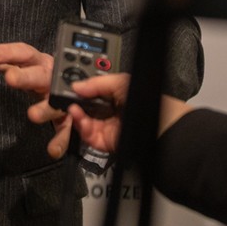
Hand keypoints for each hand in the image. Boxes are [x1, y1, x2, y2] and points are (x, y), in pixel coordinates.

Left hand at [0, 37, 71, 158]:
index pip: (23, 52)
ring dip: (45, 109)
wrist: (74, 83)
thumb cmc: (37, 71)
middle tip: (10, 78)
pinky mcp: (67, 118)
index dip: (8, 52)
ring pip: (55, 103)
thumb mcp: (16, 63)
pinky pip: (66, 130)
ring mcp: (61, 97)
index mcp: (38, 61)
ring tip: (32, 115)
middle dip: (27, 77)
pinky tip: (53, 151)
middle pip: (40, 75)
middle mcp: (51, 77)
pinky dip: (61, 140)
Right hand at [67, 74, 192, 153]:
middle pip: (85, 109)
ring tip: (72, 108)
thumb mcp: (120, 82)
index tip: (69, 88)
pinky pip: (88, 136)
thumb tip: (76, 86)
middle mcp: (111, 112)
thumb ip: (96, 83)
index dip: (80, 91)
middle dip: (74, 104)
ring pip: (84, 123)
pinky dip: (81, 127)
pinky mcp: (107, 142)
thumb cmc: (148, 102)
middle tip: (66, 98)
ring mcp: (108, 127)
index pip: (92, 93)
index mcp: (116, 96)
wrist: (160, 126)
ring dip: (75, 115)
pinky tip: (78, 117)